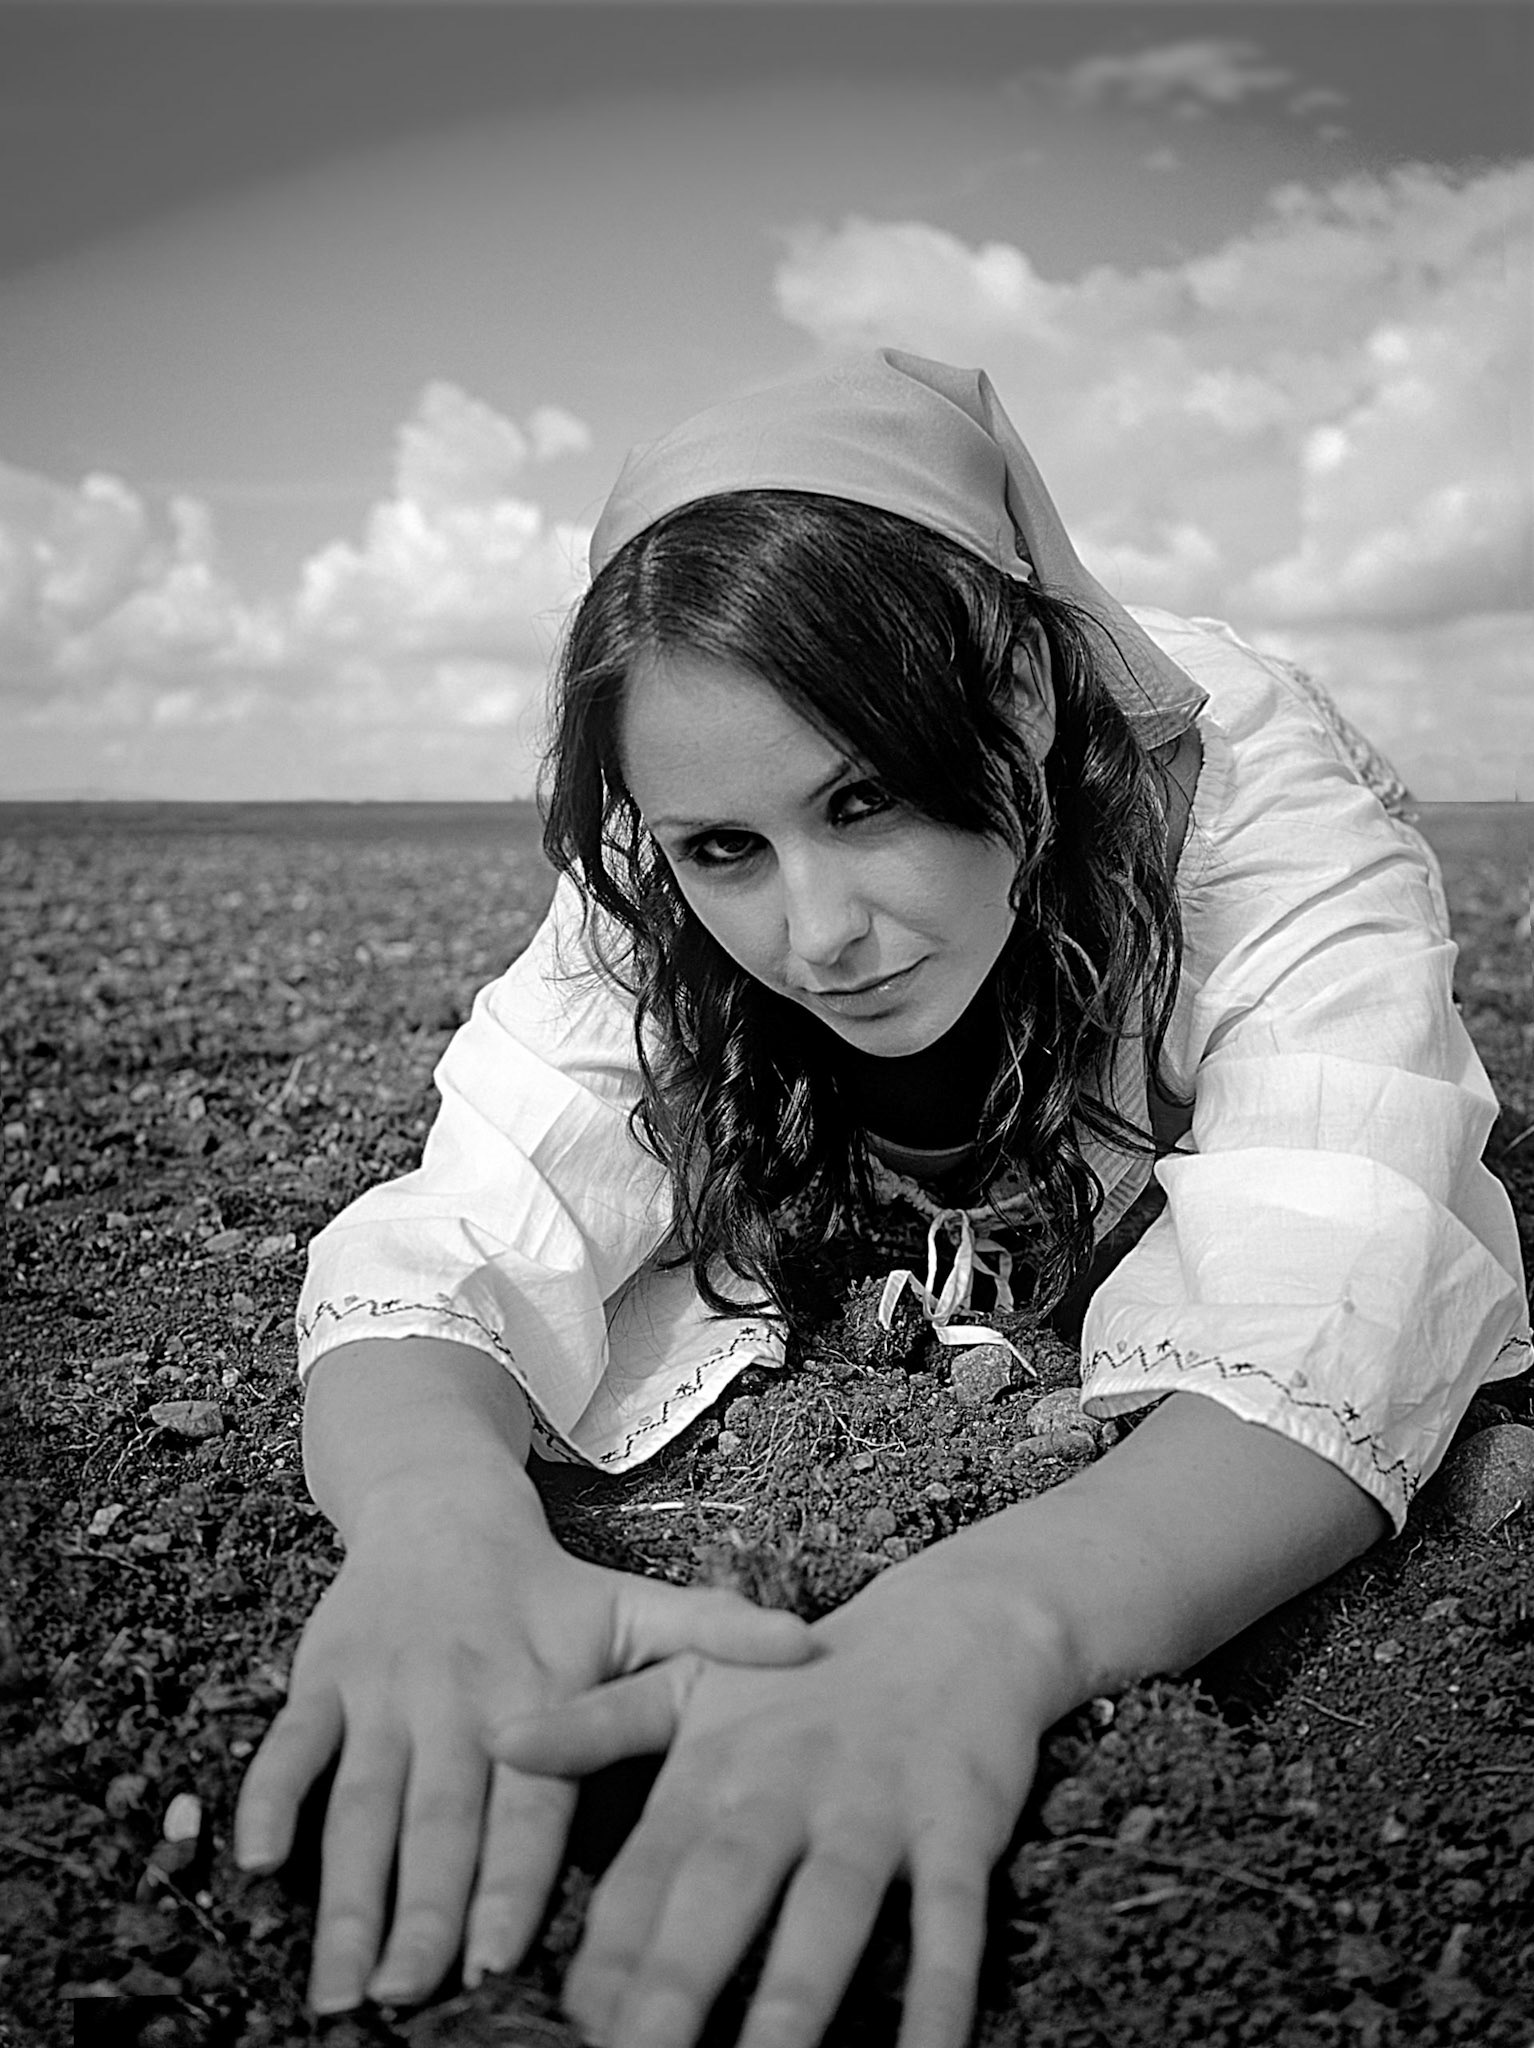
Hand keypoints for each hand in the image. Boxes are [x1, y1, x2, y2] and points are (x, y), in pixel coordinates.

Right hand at [233, 1476, 813, 2015]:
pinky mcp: (323, 1680)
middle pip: (439, 1818)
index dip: (513, 1875)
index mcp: (536, 1688)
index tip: (503, 1954)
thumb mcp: (632, 1604)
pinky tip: (257, 1866)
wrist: (441, 1506)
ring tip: (342, 1985)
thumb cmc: (547, 1585)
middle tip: (411, 1997)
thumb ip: (714, 1634)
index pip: (527, 1799)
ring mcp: (384, 1691)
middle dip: (424, 1910)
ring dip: (348, 1892)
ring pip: (361, 1800)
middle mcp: (458, 1695)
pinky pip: (289, 1745)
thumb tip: (813, 1647)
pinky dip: (270, 1799)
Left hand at [491, 1549, 1068, 2047]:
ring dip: (795, 2000)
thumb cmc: (802, 1678)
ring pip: (829, 1910)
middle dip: (674, 1985)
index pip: (643, 1873)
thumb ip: (598, 1724)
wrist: (950, 1622)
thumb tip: (497, 1744)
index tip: (567, 2031)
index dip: (603, 1956)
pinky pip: (951, 1919)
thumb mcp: (693, 1683)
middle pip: (722, 1891)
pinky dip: (941, 1995)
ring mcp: (874, 1806)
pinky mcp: (956, 1821)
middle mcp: (787, 1786)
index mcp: (713, 1767)